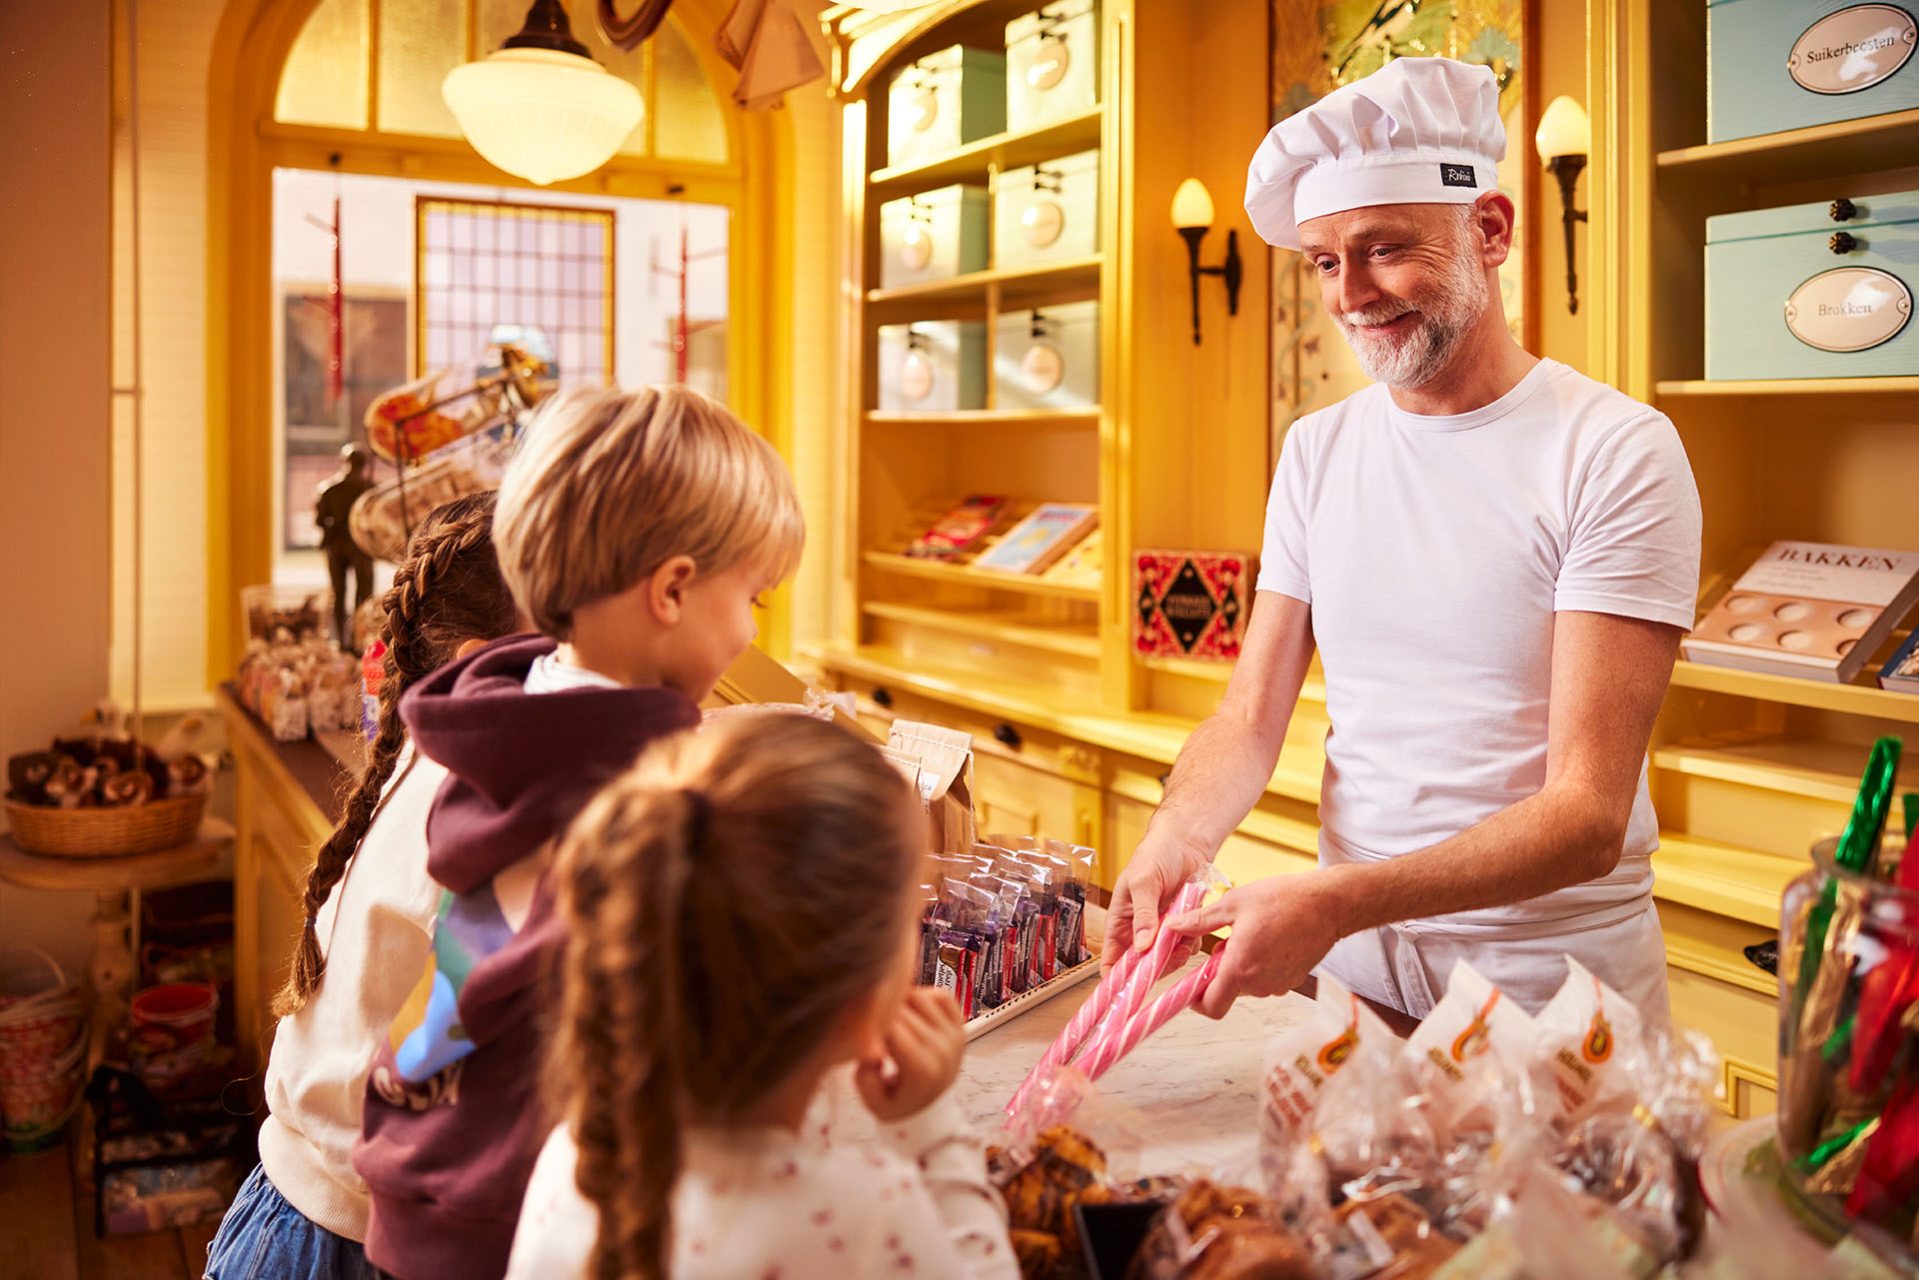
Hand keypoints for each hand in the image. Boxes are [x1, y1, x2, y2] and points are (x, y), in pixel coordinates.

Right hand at [856, 988, 964, 1121]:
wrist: (931, 1110)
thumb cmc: (898, 1104)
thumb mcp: (874, 1103)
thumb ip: (866, 1078)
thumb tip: (871, 1051)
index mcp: (921, 1068)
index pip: (890, 1027)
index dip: (869, 1021)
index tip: (856, 1027)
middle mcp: (941, 1048)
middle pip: (903, 1010)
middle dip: (881, 1010)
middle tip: (867, 1019)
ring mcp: (954, 1036)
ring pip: (919, 997)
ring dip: (899, 1001)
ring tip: (887, 1015)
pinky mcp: (960, 1027)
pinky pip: (941, 996)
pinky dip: (923, 995)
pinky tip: (909, 1010)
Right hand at [1102, 828, 1211, 971]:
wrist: (1185, 843)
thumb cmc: (1154, 856)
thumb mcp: (1143, 882)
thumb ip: (1143, 915)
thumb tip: (1143, 946)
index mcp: (1120, 923)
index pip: (1112, 961)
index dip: (1117, 980)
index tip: (1128, 990)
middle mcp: (1139, 932)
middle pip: (1143, 967)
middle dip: (1156, 966)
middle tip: (1169, 953)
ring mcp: (1162, 932)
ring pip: (1167, 960)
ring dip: (1177, 953)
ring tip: (1182, 934)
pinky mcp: (1183, 928)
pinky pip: (1187, 947)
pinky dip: (1192, 942)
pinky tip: (1194, 926)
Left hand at [1162, 869, 1347, 1018]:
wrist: (1329, 904)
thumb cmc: (1284, 900)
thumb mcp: (1234, 904)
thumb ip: (1200, 921)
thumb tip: (1173, 926)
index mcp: (1240, 968)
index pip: (1210, 1006)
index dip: (1195, 1000)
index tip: (1190, 985)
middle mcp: (1260, 984)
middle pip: (1227, 991)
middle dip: (1219, 970)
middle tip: (1224, 940)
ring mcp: (1278, 984)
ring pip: (1246, 984)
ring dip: (1240, 966)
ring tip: (1248, 934)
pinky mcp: (1292, 980)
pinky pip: (1265, 979)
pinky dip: (1259, 965)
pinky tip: (1266, 939)